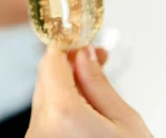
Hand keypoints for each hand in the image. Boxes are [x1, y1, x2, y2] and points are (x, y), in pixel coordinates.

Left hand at [27, 46, 151, 137]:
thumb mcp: (125, 121)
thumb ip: (98, 82)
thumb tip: (84, 53)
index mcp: (62, 115)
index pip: (51, 62)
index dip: (67, 46)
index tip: (82, 39)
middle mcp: (40, 128)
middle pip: (45, 77)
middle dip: (68, 65)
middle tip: (96, 58)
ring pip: (43, 96)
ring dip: (65, 85)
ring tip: (95, 85)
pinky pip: (45, 116)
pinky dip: (60, 106)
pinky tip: (83, 107)